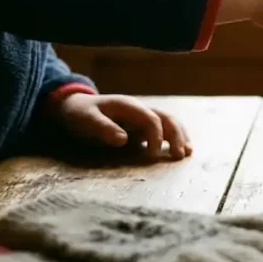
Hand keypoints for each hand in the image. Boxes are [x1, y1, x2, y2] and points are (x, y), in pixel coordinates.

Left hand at [54, 93, 190, 159]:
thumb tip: (123, 139)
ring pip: (169, 123)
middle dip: (176, 136)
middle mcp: (140, 109)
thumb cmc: (80, 114)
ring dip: (180, 136)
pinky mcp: (141, 127)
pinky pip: (163, 130)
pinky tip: (180, 150)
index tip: (153, 156)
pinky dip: (174, 138)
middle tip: (180, 155)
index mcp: (129, 106)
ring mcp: (142, 117)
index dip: (156, 137)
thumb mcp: (86, 120)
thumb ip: (103, 128)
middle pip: (166, 119)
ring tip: (188, 153)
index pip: (151, 119)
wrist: (74, 107)